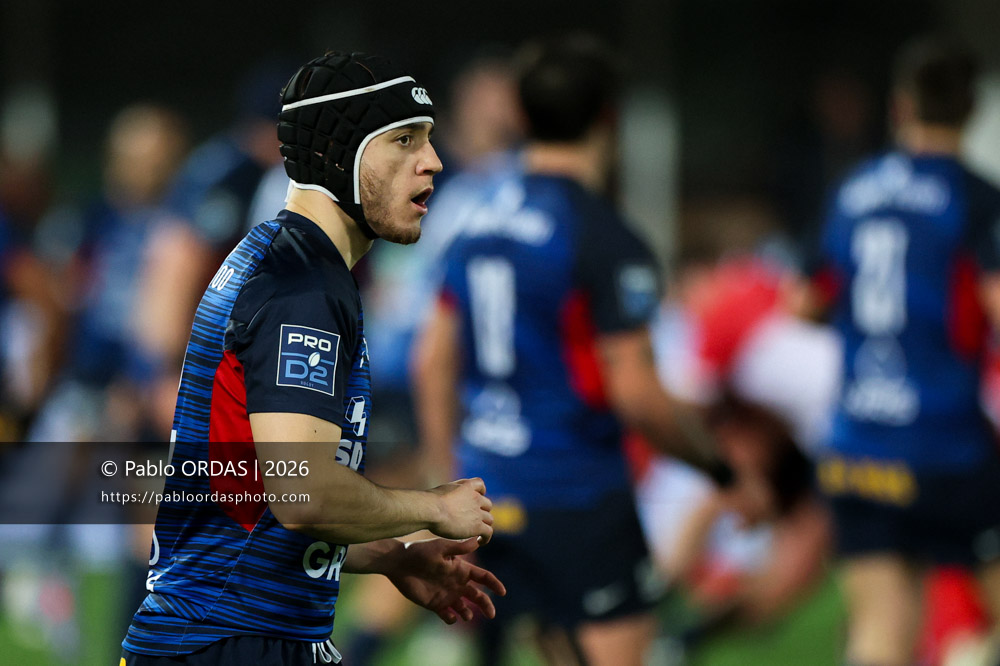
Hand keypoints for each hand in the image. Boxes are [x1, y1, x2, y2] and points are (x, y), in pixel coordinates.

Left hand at [387, 536, 505, 623]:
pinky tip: (450, 617)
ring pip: (464, 608)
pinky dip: (451, 619)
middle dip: (486, 604)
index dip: (493, 583)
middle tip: (491, 614)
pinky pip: (447, 615)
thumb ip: (459, 547)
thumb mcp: (441, 547)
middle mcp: (456, 583)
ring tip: (465, 614)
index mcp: (461, 568)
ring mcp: (446, 594)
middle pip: (477, 596)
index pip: (482, 577)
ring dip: (468, 613)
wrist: (399, 563)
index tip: (502, 592)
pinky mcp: (434, 604)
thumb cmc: (420, 552)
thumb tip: (478, 540)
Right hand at [428, 478, 493, 543]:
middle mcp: (475, 497)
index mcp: (467, 486)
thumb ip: (452, 492)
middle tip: (473, 520)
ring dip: (484, 525)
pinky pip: (488, 532)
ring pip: (489, 519)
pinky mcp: (477, 526)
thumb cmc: (430, 502)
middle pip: (487, 504)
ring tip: (478, 533)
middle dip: (482, 511)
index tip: (476, 499)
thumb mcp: (443, 489)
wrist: (431, 510)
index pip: (480, 485)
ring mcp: (478, 512)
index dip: (480, 492)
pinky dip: (486, 537)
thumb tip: (451, 496)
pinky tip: (480, 541)